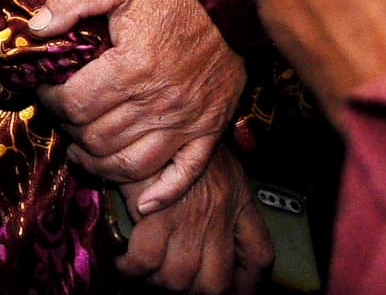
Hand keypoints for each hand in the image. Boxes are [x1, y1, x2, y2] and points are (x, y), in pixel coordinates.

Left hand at [31, 0, 244, 212]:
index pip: (76, 104)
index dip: (51, 101)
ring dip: (98, 164)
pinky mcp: (207, 132)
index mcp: (133, 65)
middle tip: (65, 116)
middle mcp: (158, 101)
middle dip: (71, 130)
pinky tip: (141, 202)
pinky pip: (182, 175)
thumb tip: (35, 29)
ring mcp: (185, 122)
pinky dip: (160, 194)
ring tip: (83, 150)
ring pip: (129, 165)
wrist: (227, 3)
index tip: (46, 91)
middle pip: (97, 139)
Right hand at [114, 146, 272, 294]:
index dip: (248, 285)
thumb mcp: (217, 159)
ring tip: (149, 272)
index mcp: (238, 199)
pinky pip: (145, 263)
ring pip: (179, 279)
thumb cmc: (182, 134)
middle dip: (194, 291)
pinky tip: (126, 263)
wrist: (159, 110)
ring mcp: (189, 218)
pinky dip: (131, 269)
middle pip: (216, 284)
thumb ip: (223, 196)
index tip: (234, 292)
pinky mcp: (157, 214)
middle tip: (177, 280)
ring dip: (160, 282)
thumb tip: (213, 236)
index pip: (259, 257)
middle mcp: (220, 214)